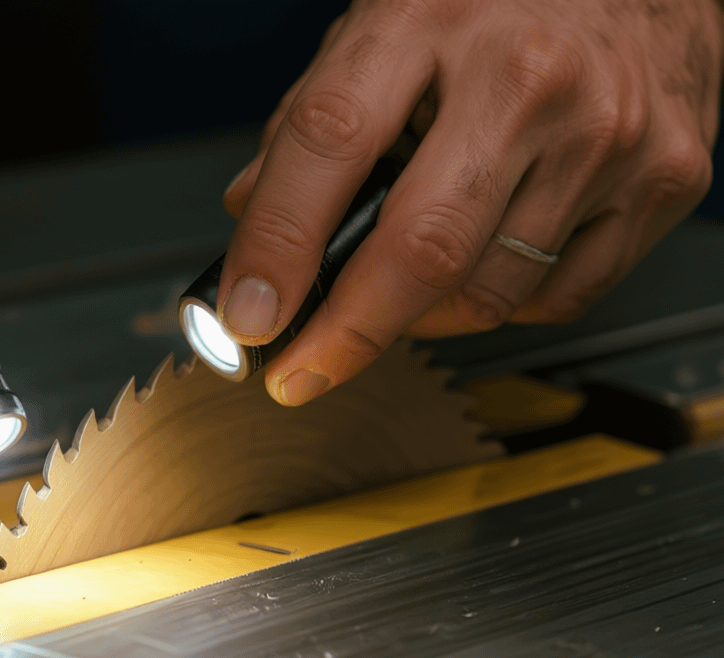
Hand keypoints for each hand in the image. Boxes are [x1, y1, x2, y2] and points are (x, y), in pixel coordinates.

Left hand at [219, 0, 722, 405]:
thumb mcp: (386, 17)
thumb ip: (313, 117)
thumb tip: (250, 212)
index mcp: (431, 22)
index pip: (331, 143)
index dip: (278, 246)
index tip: (248, 316)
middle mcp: (526, 80)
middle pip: (422, 249)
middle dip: (347, 334)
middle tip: (302, 368)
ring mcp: (605, 133)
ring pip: (490, 291)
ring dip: (420, 321)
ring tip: (393, 301)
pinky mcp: (664, 179)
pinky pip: (563, 294)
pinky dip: (501, 308)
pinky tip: (477, 277)